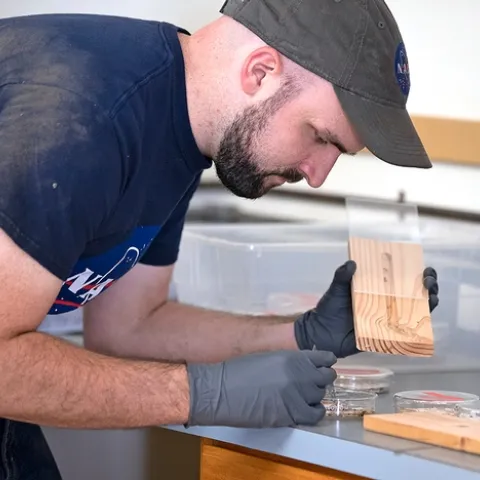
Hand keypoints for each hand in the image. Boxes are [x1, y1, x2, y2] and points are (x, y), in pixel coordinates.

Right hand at [186, 350, 336, 427]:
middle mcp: (300, 374)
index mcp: (293, 357)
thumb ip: (289, 361)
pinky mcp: (291, 414)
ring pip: (320, 396)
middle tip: (310, 384)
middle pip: (326, 378)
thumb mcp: (268, 357)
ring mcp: (297, 395)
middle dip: (321, 380)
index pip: (325, 358)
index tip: (322, 367)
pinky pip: (315, 415)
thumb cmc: (239, 371)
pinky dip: (313, 413)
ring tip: (301, 397)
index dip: (325, 363)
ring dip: (313, 396)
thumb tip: (304, 367)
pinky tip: (304, 411)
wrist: (221, 390)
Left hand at [294, 261, 439, 357]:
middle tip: (428, 282)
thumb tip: (352, 263)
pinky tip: (422, 321)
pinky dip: (416, 328)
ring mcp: (387, 320)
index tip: (424, 268)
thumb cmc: (329, 308)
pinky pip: (405, 333)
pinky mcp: (385, 336)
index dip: (417, 273)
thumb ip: (342, 276)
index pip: (402, 278)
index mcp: (377, 288)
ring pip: (415, 312)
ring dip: (428, 305)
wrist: (321, 333)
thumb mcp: (335, 289)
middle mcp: (386, 303)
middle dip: (428, 286)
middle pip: (415, 294)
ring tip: (431, 298)